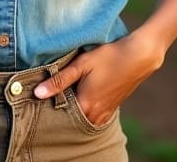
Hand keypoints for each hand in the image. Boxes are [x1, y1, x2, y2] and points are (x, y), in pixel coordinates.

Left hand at [32, 31, 165, 126]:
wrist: (140, 56)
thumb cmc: (109, 57)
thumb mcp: (81, 65)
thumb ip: (59, 81)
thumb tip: (37, 93)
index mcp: (85, 106)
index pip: (58, 115)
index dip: (48, 106)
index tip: (39, 98)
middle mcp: (95, 116)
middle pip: (70, 119)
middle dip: (59, 110)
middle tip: (49, 95)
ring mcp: (105, 114)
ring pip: (81, 118)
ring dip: (72, 109)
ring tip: (64, 94)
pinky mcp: (111, 109)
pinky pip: (91, 115)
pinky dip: (83, 109)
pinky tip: (80, 95)